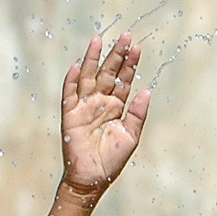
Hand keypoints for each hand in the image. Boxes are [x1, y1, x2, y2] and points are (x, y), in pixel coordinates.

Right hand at [60, 33, 150, 195]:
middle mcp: (100, 102)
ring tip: (99, 40)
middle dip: (116, 55)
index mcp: (116, 107)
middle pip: (108, 73)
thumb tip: (146, 90)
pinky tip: (78, 65)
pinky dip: (72, 79)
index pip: (124, 80)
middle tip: (126, 37)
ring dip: (93, 59)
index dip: (130, 64)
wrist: (92, 179)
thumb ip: (138, 114)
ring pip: (89, 77)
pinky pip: (70, 93)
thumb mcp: (131, 136)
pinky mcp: (70, 114)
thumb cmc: (112, 160)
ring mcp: (84, 106)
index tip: (137, 47)